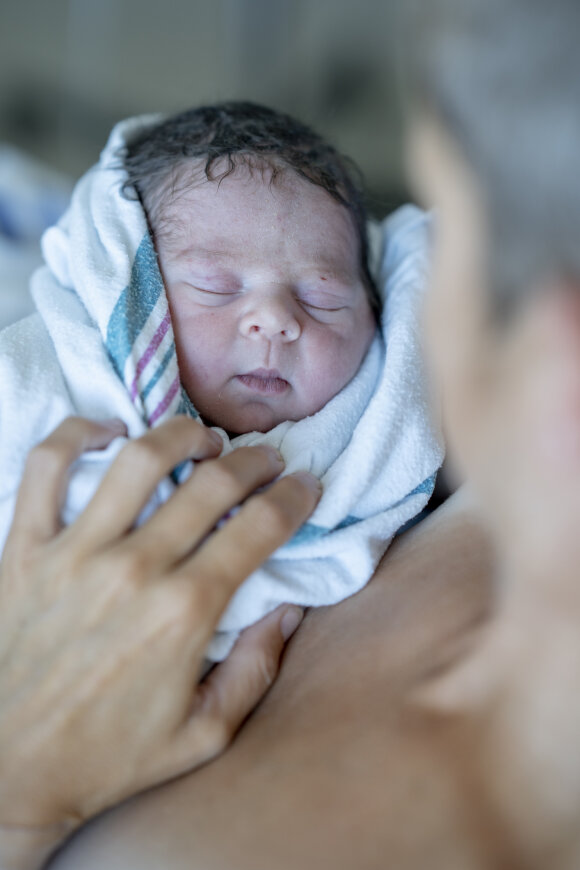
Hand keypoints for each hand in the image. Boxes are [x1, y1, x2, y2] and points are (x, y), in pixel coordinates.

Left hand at [0, 416, 319, 867]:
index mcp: (185, 613)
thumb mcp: (205, 733)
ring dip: (182, 435)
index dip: (294, 496)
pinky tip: (107, 431)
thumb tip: (290, 607)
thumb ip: (257, 668)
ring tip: (202, 440)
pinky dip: (75, 434)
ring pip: (139, 459)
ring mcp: (73, 552)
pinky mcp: (23, 548)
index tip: (305, 485)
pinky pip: (46, 467)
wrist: (10, 771)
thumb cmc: (110, 756)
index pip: (259, 527)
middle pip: (212, 483)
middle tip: (266, 459)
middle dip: (254, 460)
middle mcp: (134, 570)